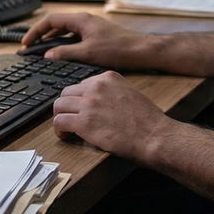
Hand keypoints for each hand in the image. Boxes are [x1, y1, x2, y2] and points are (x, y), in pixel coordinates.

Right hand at [20, 12, 154, 70]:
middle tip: (30, 48)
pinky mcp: (96, 35)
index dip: (35, 31)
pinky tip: (63, 55)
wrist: (141, 50)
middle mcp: (84, 20)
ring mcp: (91, 27)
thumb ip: (65, 54)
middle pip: (56, 24)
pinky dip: (64, 44)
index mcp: (80, 20)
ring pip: (66, 31)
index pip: (50, 20)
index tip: (26, 43)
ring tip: (42, 52)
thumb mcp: (87, 53)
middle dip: (42, 35)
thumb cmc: (118, 49)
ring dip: (53, 40)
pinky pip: (74, 37)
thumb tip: (47, 55)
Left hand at [51, 71, 172, 160]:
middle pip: (67, 92)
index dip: (79, 99)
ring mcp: (89, 103)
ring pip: (59, 105)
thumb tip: (100, 103)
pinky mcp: (83, 123)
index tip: (80, 109)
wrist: (154, 136)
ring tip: (66, 127)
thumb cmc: (148, 121)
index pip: (82, 84)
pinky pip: (59, 122)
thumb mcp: (130, 94)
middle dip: (67, 106)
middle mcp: (96, 87)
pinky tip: (65, 135)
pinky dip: (59, 130)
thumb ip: (113, 93)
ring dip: (61, 116)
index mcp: (108, 78)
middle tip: (70, 118)